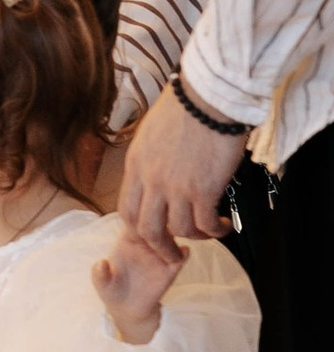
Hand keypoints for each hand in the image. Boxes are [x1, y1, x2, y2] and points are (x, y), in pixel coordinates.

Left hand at [93, 223, 184, 344]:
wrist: (128, 309)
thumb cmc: (111, 289)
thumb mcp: (101, 284)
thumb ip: (99, 274)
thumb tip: (102, 264)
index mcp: (127, 239)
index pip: (136, 218)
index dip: (140, 216)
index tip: (143, 223)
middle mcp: (145, 244)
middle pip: (157, 222)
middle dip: (161, 221)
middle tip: (161, 230)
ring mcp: (159, 255)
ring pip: (172, 236)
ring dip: (174, 235)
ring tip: (170, 244)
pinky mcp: (170, 270)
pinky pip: (181, 256)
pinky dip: (184, 253)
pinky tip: (182, 254)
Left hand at [119, 83, 244, 252]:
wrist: (207, 98)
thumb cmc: (184, 107)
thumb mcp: (150, 133)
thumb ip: (149, 159)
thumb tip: (157, 173)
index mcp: (135, 166)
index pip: (127, 210)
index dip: (137, 229)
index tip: (150, 235)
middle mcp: (151, 181)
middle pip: (147, 229)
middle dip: (160, 247)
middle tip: (173, 254)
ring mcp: (176, 188)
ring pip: (179, 231)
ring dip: (196, 238)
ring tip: (209, 232)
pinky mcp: (203, 190)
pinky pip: (206, 224)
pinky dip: (216, 231)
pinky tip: (224, 225)